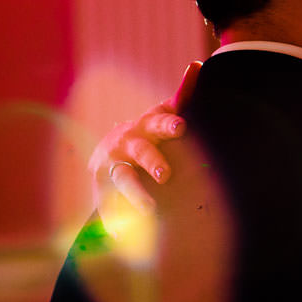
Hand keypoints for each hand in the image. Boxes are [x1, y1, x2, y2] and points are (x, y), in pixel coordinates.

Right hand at [88, 61, 199, 213]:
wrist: (111, 153)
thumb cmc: (150, 132)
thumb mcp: (164, 113)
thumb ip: (183, 94)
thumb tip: (199, 64)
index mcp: (147, 125)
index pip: (161, 121)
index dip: (170, 124)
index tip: (182, 127)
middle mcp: (128, 143)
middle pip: (142, 152)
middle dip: (153, 162)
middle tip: (166, 175)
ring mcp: (113, 166)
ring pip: (124, 181)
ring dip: (135, 195)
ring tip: (149, 210)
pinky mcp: (102, 188)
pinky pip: (108, 206)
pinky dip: (113, 221)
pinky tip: (119, 236)